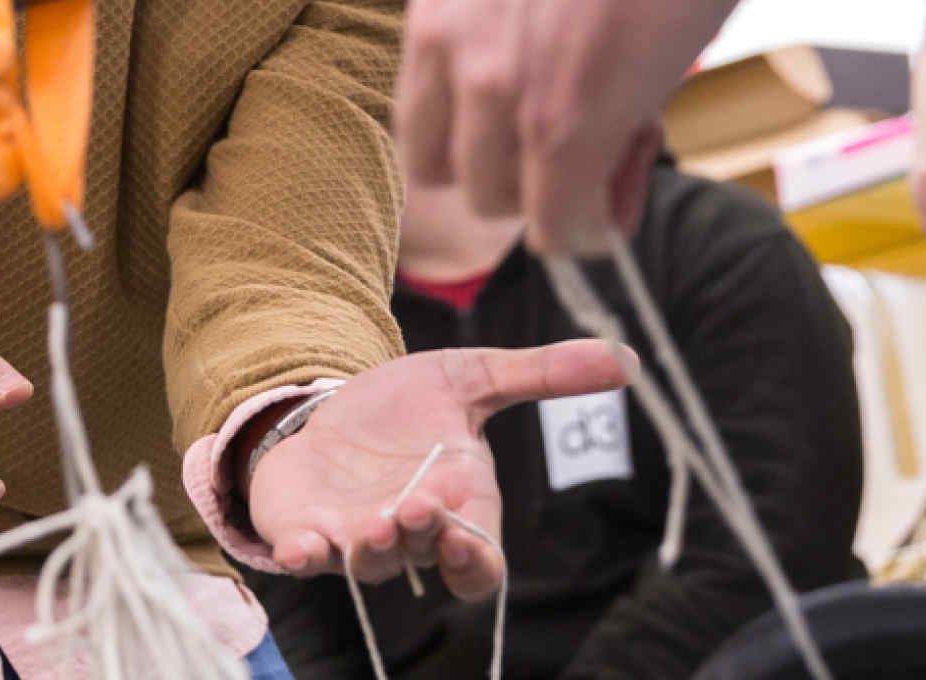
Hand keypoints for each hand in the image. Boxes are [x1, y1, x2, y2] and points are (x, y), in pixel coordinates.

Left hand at [248, 341, 633, 595]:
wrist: (331, 406)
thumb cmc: (408, 408)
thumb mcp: (474, 378)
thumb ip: (542, 374)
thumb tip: (626, 360)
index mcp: (458, 507)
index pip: (479, 562)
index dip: (475, 556)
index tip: (465, 526)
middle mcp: (410, 534)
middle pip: (426, 558)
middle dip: (425, 536)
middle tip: (419, 507)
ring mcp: (355, 537)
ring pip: (370, 565)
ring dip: (374, 550)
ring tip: (377, 524)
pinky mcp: (305, 530)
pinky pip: (304, 556)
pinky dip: (303, 556)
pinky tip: (298, 549)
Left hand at [396, 0, 830, 249]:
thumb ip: (533, 35)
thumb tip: (574, 111)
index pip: (424, 113)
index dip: (485, 141)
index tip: (539, 140)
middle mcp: (445, 43)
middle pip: (445, 169)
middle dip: (513, 175)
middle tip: (587, 151)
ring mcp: (496, 86)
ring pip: (497, 204)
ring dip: (554, 199)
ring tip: (619, 153)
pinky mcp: (558, 122)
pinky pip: (557, 224)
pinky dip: (591, 226)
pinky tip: (622, 197)